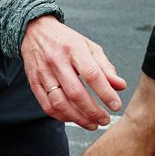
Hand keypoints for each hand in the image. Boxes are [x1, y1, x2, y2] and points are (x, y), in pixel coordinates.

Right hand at [21, 14, 125, 129]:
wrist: (34, 31)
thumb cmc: (66, 41)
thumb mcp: (89, 47)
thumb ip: (105, 67)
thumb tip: (120, 86)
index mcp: (74, 49)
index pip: (92, 74)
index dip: (105, 93)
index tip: (116, 105)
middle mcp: (56, 61)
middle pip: (75, 93)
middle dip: (93, 111)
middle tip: (104, 120)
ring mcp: (43, 72)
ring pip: (60, 103)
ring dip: (78, 118)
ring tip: (91, 124)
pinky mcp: (34, 82)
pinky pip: (47, 105)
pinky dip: (61, 116)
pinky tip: (73, 118)